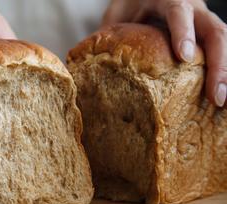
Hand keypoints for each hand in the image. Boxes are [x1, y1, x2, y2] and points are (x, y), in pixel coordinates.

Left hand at [102, 0, 226, 107]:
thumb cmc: (128, 9)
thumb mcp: (116, 16)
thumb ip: (107, 36)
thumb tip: (83, 68)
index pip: (178, 11)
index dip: (183, 32)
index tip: (184, 57)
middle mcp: (191, 8)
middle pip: (214, 29)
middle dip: (219, 63)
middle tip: (216, 95)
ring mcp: (202, 23)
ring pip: (223, 42)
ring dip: (226, 73)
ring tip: (222, 103)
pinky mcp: (205, 37)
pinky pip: (219, 52)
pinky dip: (223, 74)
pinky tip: (221, 96)